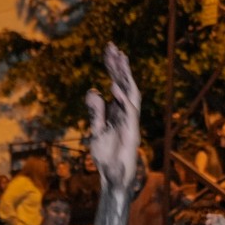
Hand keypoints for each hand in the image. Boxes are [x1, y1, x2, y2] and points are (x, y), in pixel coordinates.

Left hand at [85, 44, 140, 202]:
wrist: (113, 177)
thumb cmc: (106, 156)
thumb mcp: (96, 131)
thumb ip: (95, 112)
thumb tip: (92, 90)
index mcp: (118, 111)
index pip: (116, 84)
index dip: (113, 67)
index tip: (108, 50)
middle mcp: (126, 113)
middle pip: (124, 85)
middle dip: (119, 66)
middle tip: (112, 47)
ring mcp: (130, 122)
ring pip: (131, 94)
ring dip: (125, 77)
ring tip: (119, 58)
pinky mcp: (132, 132)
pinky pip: (129, 113)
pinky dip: (123, 100)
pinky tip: (114, 87)